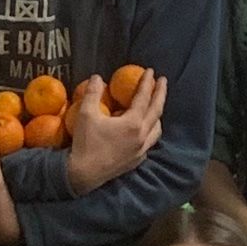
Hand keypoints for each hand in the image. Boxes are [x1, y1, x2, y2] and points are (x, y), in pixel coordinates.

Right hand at [64, 68, 166, 193]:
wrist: (84, 174)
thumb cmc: (86, 143)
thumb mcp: (86, 114)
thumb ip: (92, 93)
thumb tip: (97, 77)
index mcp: (132, 123)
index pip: (144, 98)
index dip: (147, 83)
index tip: (151, 71)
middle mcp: (142, 136)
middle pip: (156, 111)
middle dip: (160, 94)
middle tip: (163, 81)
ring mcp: (141, 150)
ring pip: (156, 129)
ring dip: (157, 114)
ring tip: (155, 106)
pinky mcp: (137, 160)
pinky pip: (149, 142)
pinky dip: (150, 132)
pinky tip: (144, 130)